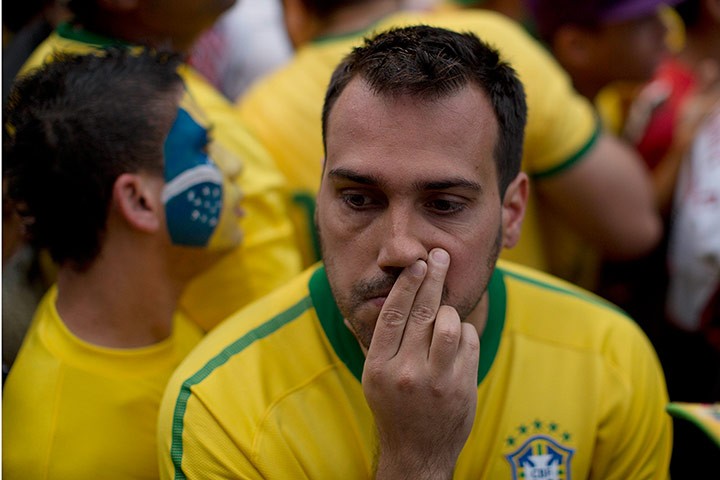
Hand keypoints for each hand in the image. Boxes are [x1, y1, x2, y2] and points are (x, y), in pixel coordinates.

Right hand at [362, 248, 479, 479]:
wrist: (417, 452)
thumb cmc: (394, 407)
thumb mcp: (373, 377)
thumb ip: (377, 342)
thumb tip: (367, 306)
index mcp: (379, 367)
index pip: (393, 314)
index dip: (407, 284)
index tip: (417, 263)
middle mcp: (405, 372)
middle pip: (422, 312)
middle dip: (432, 278)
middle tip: (439, 256)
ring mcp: (436, 381)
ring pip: (450, 324)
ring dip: (450, 312)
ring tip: (445, 314)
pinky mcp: (462, 387)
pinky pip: (470, 341)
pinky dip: (466, 333)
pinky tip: (457, 340)